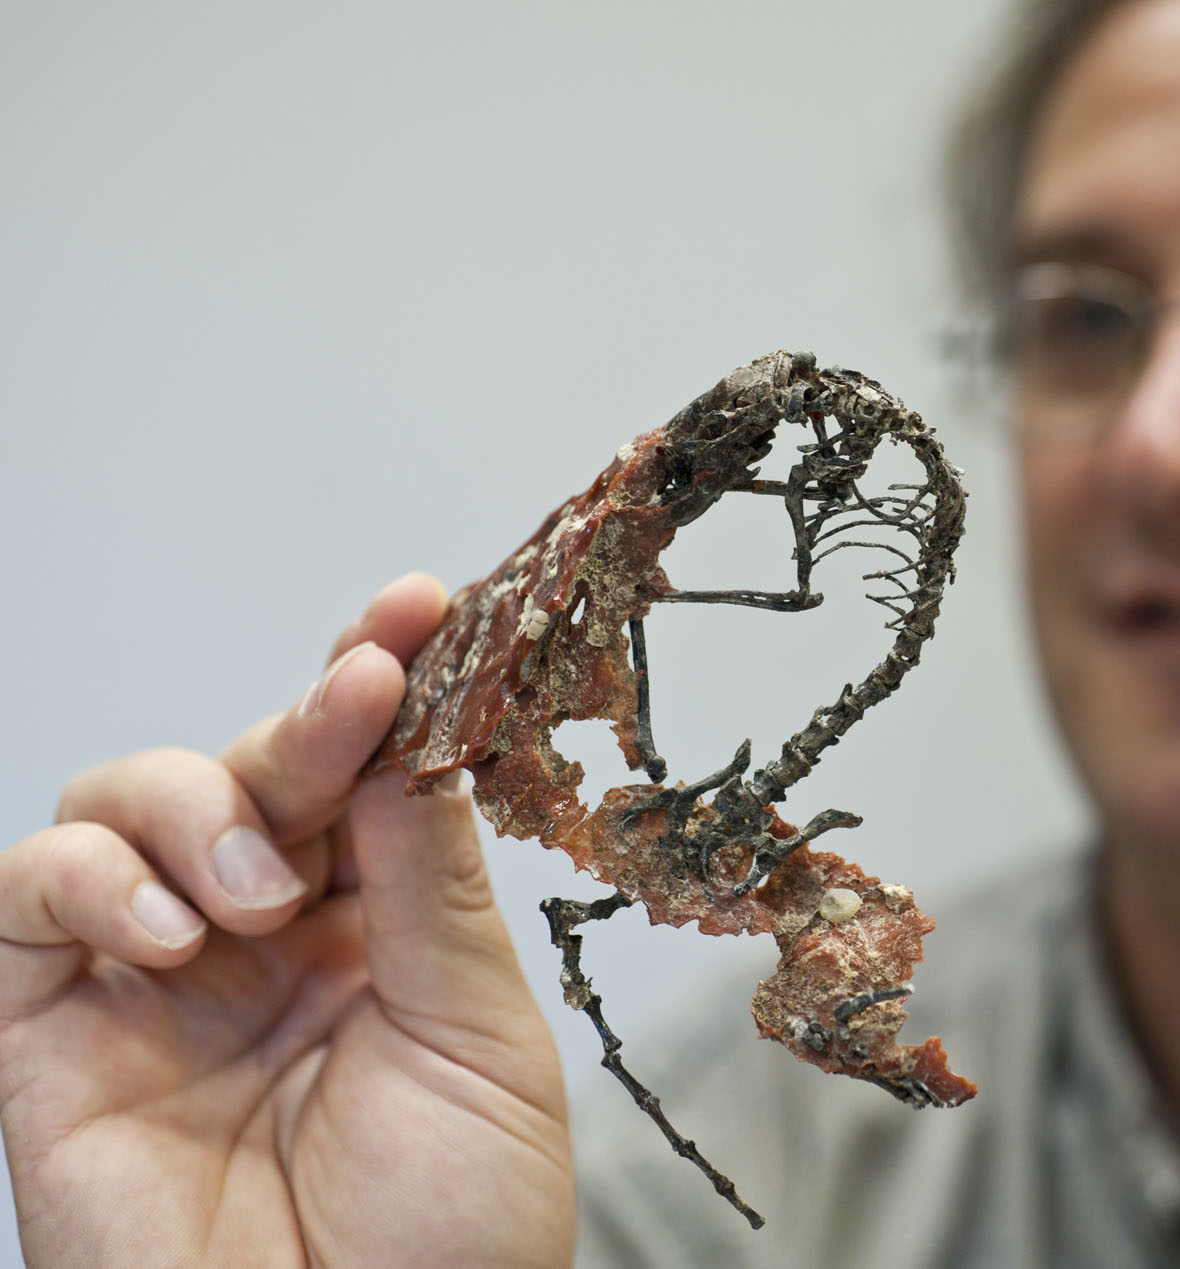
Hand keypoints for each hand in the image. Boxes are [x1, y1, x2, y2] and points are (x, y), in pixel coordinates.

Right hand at [0, 575, 574, 1266]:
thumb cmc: (450, 1231)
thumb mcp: (477, 1036)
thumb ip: (427, 881)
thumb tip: (411, 729)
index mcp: (378, 923)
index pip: (363, 770)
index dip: (383, 681)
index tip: (422, 607)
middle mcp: (263, 934)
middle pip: (246, 764)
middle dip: (300, 723)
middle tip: (359, 700)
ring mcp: (151, 977)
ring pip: (117, 799)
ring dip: (191, 807)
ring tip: (259, 901)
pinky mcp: (47, 1033)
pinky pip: (20, 900)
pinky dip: (87, 879)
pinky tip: (173, 935)